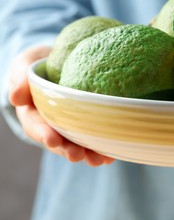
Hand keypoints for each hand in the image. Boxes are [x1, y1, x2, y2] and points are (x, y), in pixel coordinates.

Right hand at [8, 46, 114, 165]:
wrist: (65, 61)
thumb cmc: (42, 63)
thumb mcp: (27, 64)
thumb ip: (21, 78)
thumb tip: (16, 98)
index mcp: (33, 111)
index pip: (35, 125)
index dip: (43, 133)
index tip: (53, 140)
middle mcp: (52, 123)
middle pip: (58, 140)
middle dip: (67, 149)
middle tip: (76, 155)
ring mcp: (71, 126)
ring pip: (78, 143)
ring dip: (87, 154)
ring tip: (98, 160)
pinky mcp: (89, 124)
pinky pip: (95, 138)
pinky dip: (103, 147)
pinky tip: (111, 154)